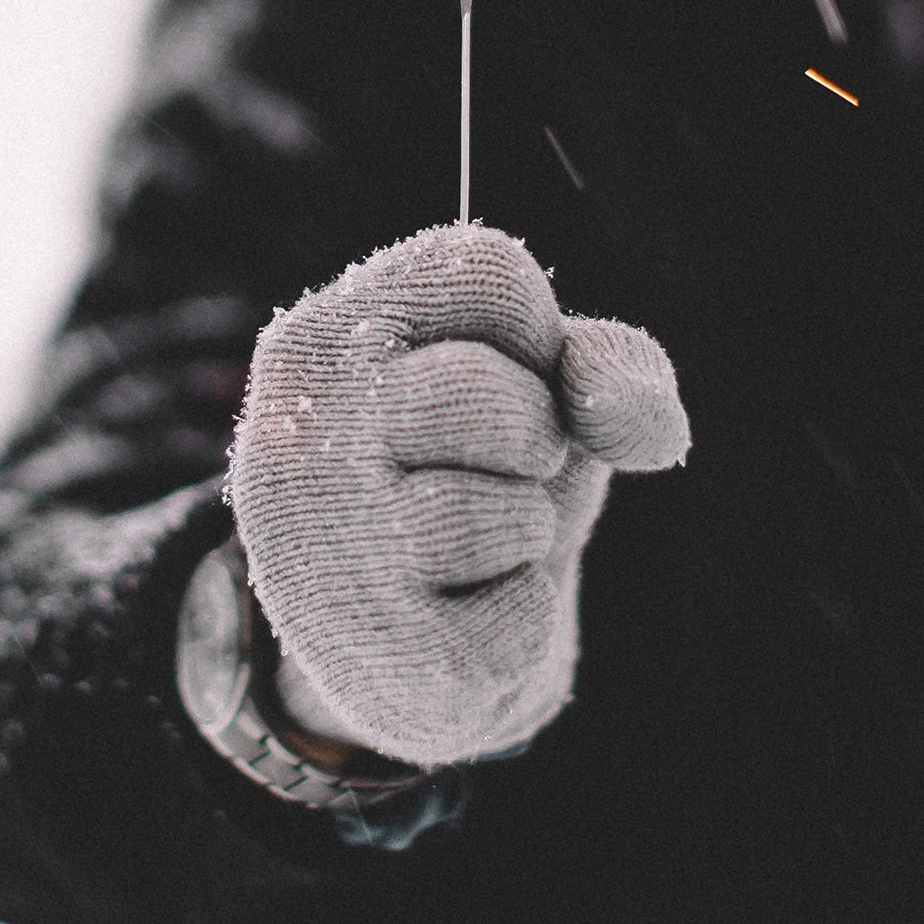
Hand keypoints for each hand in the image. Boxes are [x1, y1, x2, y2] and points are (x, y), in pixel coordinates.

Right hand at [227, 223, 687, 769]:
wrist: (400, 645)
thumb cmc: (473, 476)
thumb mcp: (539, 387)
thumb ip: (604, 365)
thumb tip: (632, 417)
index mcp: (320, 335)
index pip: (486, 272)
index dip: (535, 332)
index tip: (503, 374)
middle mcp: (291, 430)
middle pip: (493, 398)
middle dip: (535, 438)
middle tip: (491, 470)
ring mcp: (316, 546)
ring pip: (501, 514)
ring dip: (525, 528)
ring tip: (470, 545)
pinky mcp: (367, 651)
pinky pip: (514, 621)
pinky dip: (520, 617)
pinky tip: (456, 613)